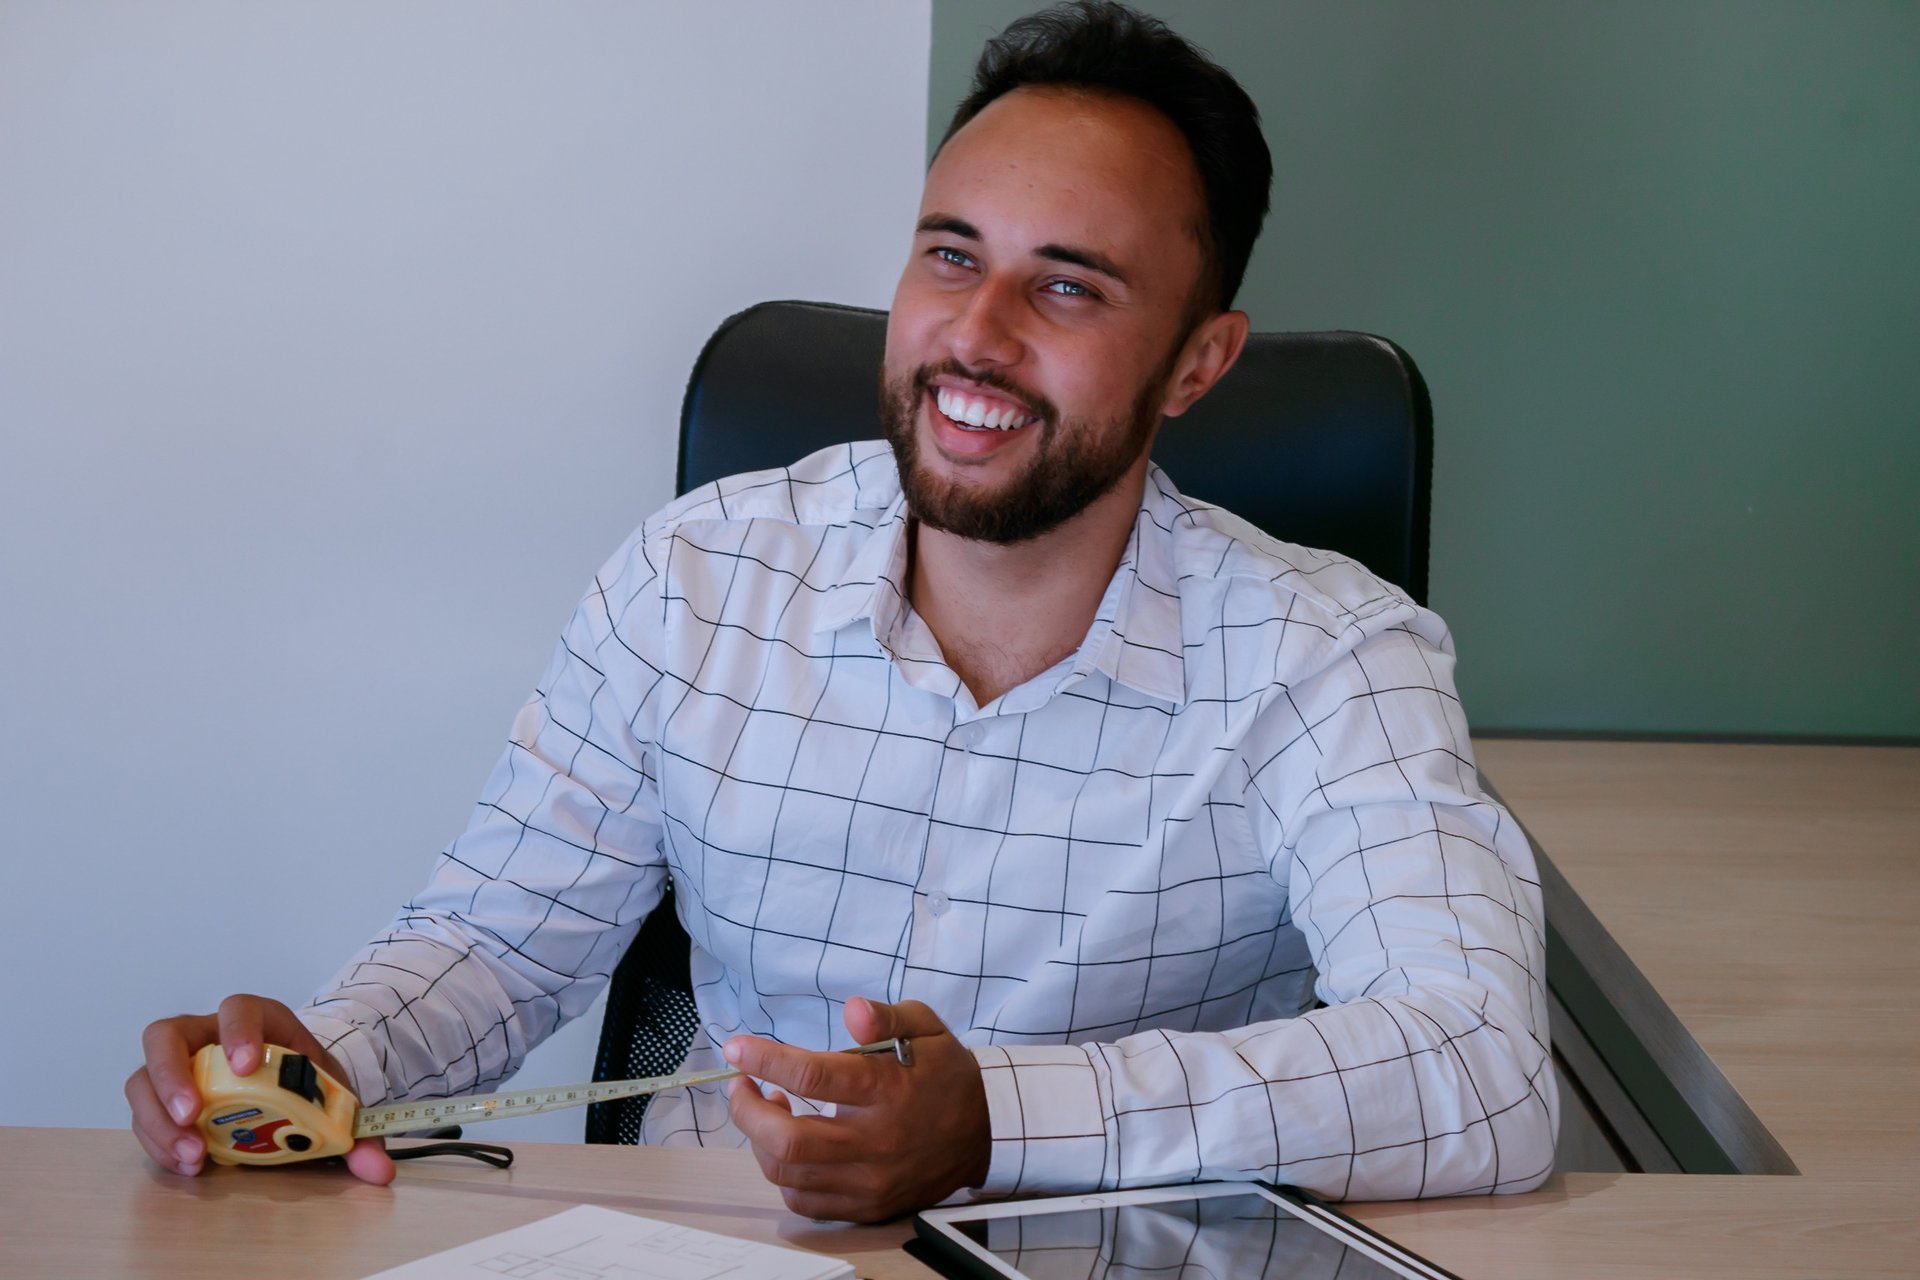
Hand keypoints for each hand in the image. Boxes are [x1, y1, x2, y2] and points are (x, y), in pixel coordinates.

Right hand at [125, 993, 393, 1183]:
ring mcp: (178, 1067)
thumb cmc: (304, 1083)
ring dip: (159, 1119)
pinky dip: (157, 1142)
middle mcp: (207, 1035)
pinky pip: (144, 1116)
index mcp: (258, 1021)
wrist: (290, 1092)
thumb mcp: (333, 1098)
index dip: (238, 1032)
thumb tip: (378, 1169)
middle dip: (173, 1075)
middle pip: (167, 1035)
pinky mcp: (162, 1101)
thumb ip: (355, 1130)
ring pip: (142, 1078)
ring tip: (191, 1155)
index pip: (239, 1008)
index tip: (247, 1066)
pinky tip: (185, 1164)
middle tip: (194, 1114)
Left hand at [725, 996, 988, 1222]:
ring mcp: (870, 1181)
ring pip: (789, 1174)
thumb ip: (886, 1016)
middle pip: (789, 1140)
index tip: (736, 1047)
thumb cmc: (945, 1074)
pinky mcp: (867, 1206)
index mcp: (887, 1090)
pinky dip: (783, 1174)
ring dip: (760, 1140)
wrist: (984, 1133)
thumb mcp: (926, 1027)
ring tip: (768, 1108)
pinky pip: (805, 1202)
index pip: (812, 1075)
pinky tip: (788, 1146)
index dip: (764, 1059)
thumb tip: (852, 1009)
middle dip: (748, 1111)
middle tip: (740, 1085)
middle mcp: (876, 1141)